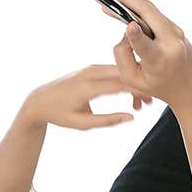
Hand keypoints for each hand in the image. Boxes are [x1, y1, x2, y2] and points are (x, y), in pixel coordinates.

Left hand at [20, 64, 150, 130]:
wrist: (40, 100)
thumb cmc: (60, 114)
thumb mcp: (82, 123)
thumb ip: (107, 121)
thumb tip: (131, 117)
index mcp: (87, 86)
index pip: (120, 84)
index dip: (138, 90)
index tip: (152, 101)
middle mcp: (90, 72)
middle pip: (124, 74)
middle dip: (140, 86)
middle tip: (150, 103)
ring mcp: (91, 68)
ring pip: (121, 71)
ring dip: (134, 83)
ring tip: (143, 102)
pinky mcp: (92, 68)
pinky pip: (114, 70)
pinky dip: (125, 80)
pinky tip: (133, 94)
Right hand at [105, 0, 191, 108]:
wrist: (190, 87)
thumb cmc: (158, 86)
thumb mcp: (133, 80)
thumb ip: (122, 57)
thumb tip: (125, 30)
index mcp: (159, 63)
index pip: (146, 47)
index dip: (136, 36)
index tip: (128, 25)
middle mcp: (171, 45)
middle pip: (150, 15)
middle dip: (130, 1)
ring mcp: (177, 34)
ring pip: (152, 11)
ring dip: (133, 2)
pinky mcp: (177, 29)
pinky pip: (156, 15)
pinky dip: (142, 10)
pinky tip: (129, 7)